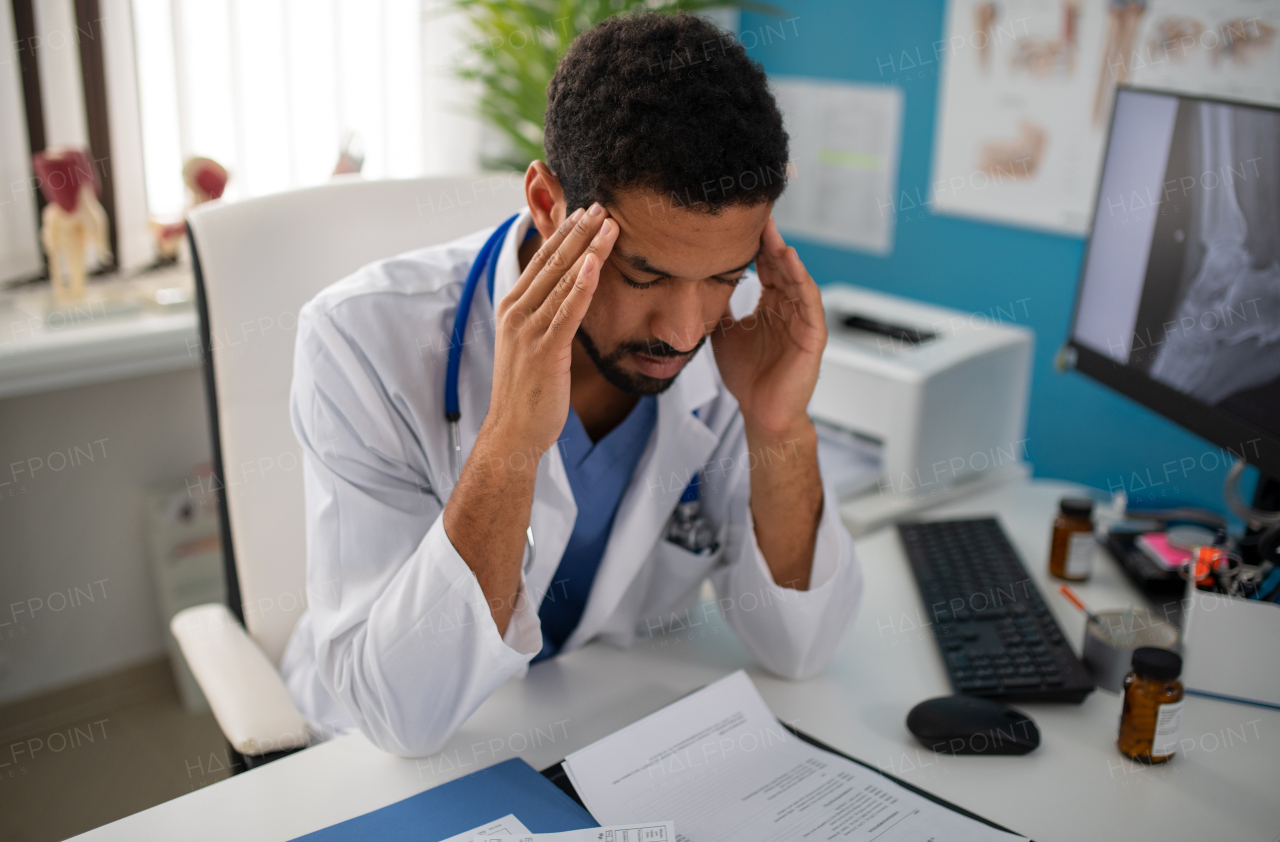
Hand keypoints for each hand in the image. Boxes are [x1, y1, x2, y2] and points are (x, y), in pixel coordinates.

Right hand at [444, 204, 617, 635]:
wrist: (512, 433)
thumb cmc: (527, 392)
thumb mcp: (532, 344)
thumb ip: (546, 315)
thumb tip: (566, 294)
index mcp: (512, 307)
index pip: (541, 261)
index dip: (564, 233)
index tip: (585, 210)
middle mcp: (516, 312)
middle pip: (552, 262)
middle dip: (577, 230)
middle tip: (601, 204)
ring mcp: (528, 330)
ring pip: (563, 280)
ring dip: (587, 248)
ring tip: (608, 222)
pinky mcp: (544, 350)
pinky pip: (567, 311)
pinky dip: (582, 285)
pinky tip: (596, 263)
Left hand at [711, 217, 825, 437]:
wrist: (761, 412)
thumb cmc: (747, 376)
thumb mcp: (724, 332)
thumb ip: (718, 307)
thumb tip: (696, 283)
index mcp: (771, 305)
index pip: (765, 266)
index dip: (755, 244)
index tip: (739, 221)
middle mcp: (789, 307)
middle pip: (780, 265)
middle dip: (770, 240)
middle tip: (756, 214)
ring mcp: (803, 320)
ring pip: (796, 278)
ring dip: (784, 254)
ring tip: (772, 232)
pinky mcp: (813, 336)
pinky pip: (809, 301)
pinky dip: (800, 279)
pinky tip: (789, 260)